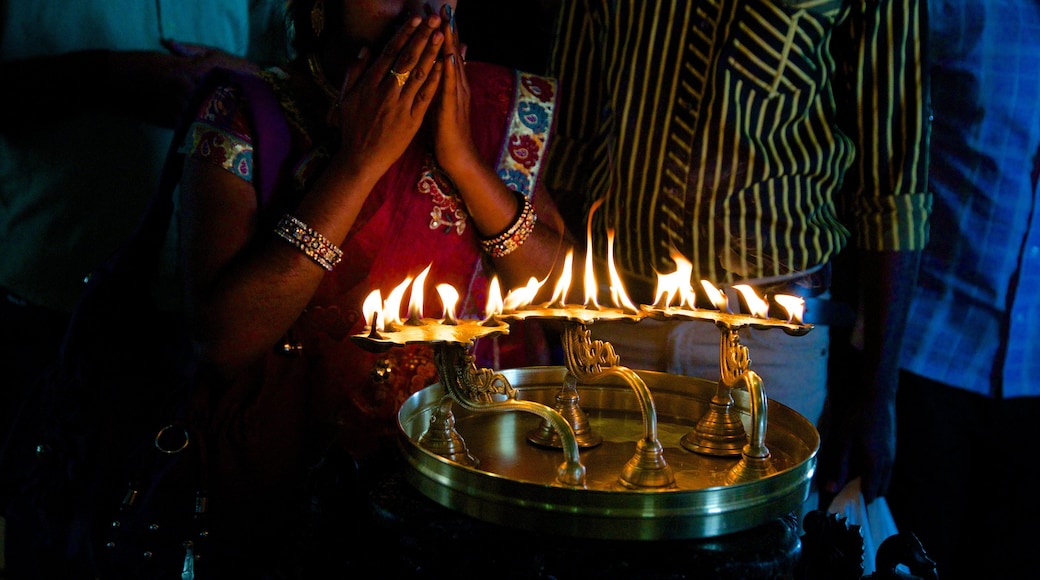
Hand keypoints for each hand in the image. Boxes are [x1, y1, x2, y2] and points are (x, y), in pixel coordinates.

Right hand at [333, 13, 444, 178]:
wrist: (361, 158)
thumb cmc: (352, 127)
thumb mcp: (345, 97)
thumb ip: (354, 71)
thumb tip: (366, 48)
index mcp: (369, 83)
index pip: (390, 53)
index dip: (404, 35)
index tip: (415, 20)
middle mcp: (385, 91)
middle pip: (406, 59)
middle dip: (421, 37)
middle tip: (433, 20)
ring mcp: (400, 106)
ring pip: (418, 74)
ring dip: (431, 53)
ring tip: (441, 36)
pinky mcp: (412, 121)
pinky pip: (426, 96)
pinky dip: (435, 80)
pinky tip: (444, 66)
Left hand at [430, 4, 478, 176]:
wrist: (458, 157)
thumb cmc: (448, 131)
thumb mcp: (444, 101)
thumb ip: (445, 81)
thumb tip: (447, 63)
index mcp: (453, 84)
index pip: (448, 53)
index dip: (444, 32)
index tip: (439, 12)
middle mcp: (457, 86)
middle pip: (452, 53)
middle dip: (448, 30)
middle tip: (444, 8)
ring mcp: (456, 96)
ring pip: (452, 66)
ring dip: (449, 44)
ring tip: (447, 24)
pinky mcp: (451, 109)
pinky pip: (449, 88)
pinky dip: (449, 71)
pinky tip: (448, 57)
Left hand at [817, 370, 896, 506]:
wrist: (879, 398)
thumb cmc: (858, 418)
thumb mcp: (844, 442)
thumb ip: (839, 467)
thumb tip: (831, 489)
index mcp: (875, 465)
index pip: (870, 494)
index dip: (859, 502)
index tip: (845, 506)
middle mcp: (887, 465)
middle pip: (880, 492)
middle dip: (865, 496)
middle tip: (848, 495)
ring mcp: (892, 458)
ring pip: (885, 482)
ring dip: (872, 486)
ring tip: (853, 483)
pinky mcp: (893, 452)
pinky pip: (886, 473)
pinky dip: (876, 477)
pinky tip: (862, 469)